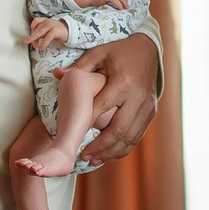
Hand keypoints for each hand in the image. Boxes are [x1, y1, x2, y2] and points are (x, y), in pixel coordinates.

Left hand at [25, 16, 69, 49]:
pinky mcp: (55, 31)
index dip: (33, 26)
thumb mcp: (48, 31)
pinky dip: (44, 43)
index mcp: (45, 21)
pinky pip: (47, 37)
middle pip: (37, 29)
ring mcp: (51, 26)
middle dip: (32, 36)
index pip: (36, 21)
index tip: (32, 33)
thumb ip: (42, 33)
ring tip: (34, 45)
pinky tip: (41, 47)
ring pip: (40, 32)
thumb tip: (34, 40)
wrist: (70, 31)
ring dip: (35, 39)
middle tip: (27, 41)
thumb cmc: (58, 32)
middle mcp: (48, 22)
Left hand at [73, 31, 159, 167]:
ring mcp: (146, 107)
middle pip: (118, 130)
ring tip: (94, 160)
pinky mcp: (151, 112)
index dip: (86, 124)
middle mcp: (137, 98)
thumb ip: (80, 67)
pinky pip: (137, 136)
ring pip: (129, 137)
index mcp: (123, 82)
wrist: (149, 49)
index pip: (101, 108)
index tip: (73, 137)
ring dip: (111, 152)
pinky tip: (110, 154)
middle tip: (83, 156)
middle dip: (100, 147)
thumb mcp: (99, 53)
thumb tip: (57, 74)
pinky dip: (124, 148)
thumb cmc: (120, 51)